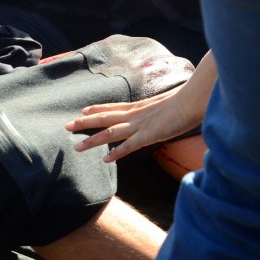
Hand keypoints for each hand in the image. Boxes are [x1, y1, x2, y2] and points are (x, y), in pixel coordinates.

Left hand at [67, 84, 202, 161]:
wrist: (193, 100)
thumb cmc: (185, 101)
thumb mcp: (168, 104)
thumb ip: (161, 109)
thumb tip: (164, 112)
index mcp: (139, 107)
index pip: (113, 107)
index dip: (97, 109)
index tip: (83, 110)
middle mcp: (135, 114)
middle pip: (104, 118)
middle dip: (84, 123)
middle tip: (67, 126)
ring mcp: (140, 125)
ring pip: (109, 133)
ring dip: (92, 140)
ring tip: (76, 147)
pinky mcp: (148, 135)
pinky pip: (128, 146)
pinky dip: (116, 152)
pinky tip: (105, 159)